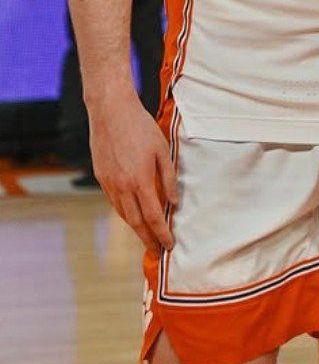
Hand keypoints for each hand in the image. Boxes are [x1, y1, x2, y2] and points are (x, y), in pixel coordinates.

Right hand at [88, 94, 177, 254]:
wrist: (111, 112)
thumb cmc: (141, 127)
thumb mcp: (163, 150)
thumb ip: (169, 178)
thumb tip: (173, 202)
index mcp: (140, 181)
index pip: (152, 217)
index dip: (161, 233)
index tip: (169, 246)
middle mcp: (121, 186)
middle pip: (135, 222)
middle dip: (147, 239)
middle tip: (156, 251)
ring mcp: (108, 183)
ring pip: (122, 213)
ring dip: (135, 227)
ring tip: (146, 236)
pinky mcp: (101, 177)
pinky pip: (114, 201)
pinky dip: (124, 212)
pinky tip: (132, 213)